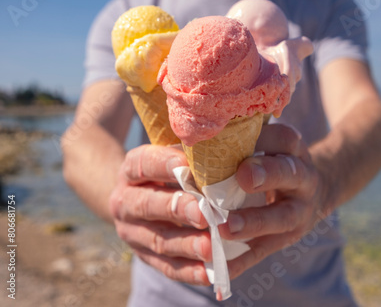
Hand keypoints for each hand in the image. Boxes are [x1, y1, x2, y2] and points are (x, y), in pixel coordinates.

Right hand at [109, 144, 211, 284]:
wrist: (140, 197)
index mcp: (132, 169)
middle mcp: (125, 201)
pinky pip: (166, 267)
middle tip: (205, 214)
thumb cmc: (169, 169)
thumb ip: (190, 151)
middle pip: (147, 205)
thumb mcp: (172, 154)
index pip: (143, 164)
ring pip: (158, 240)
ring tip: (211, 247)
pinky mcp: (145, 256)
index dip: (163, 164)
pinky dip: (188, 272)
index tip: (186, 165)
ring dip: (186, 245)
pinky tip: (208, 272)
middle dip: (177, 209)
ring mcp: (132, 232)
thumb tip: (220, 143)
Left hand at [219, 124, 327, 278]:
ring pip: (280, 218)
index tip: (236, 138)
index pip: (284, 138)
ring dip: (253, 223)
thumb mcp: (269, 146)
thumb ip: (240, 143)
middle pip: (289, 173)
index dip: (264, 138)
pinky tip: (220, 269)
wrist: (310, 193)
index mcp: (293, 150)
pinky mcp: (285, 239)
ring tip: (225, 228)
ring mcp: (298, 212)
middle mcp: (302, 179)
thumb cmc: (274, 163)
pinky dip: (242, 261)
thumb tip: (186, 141)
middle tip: (242, 176)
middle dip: (267, 175)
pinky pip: (264, 250)